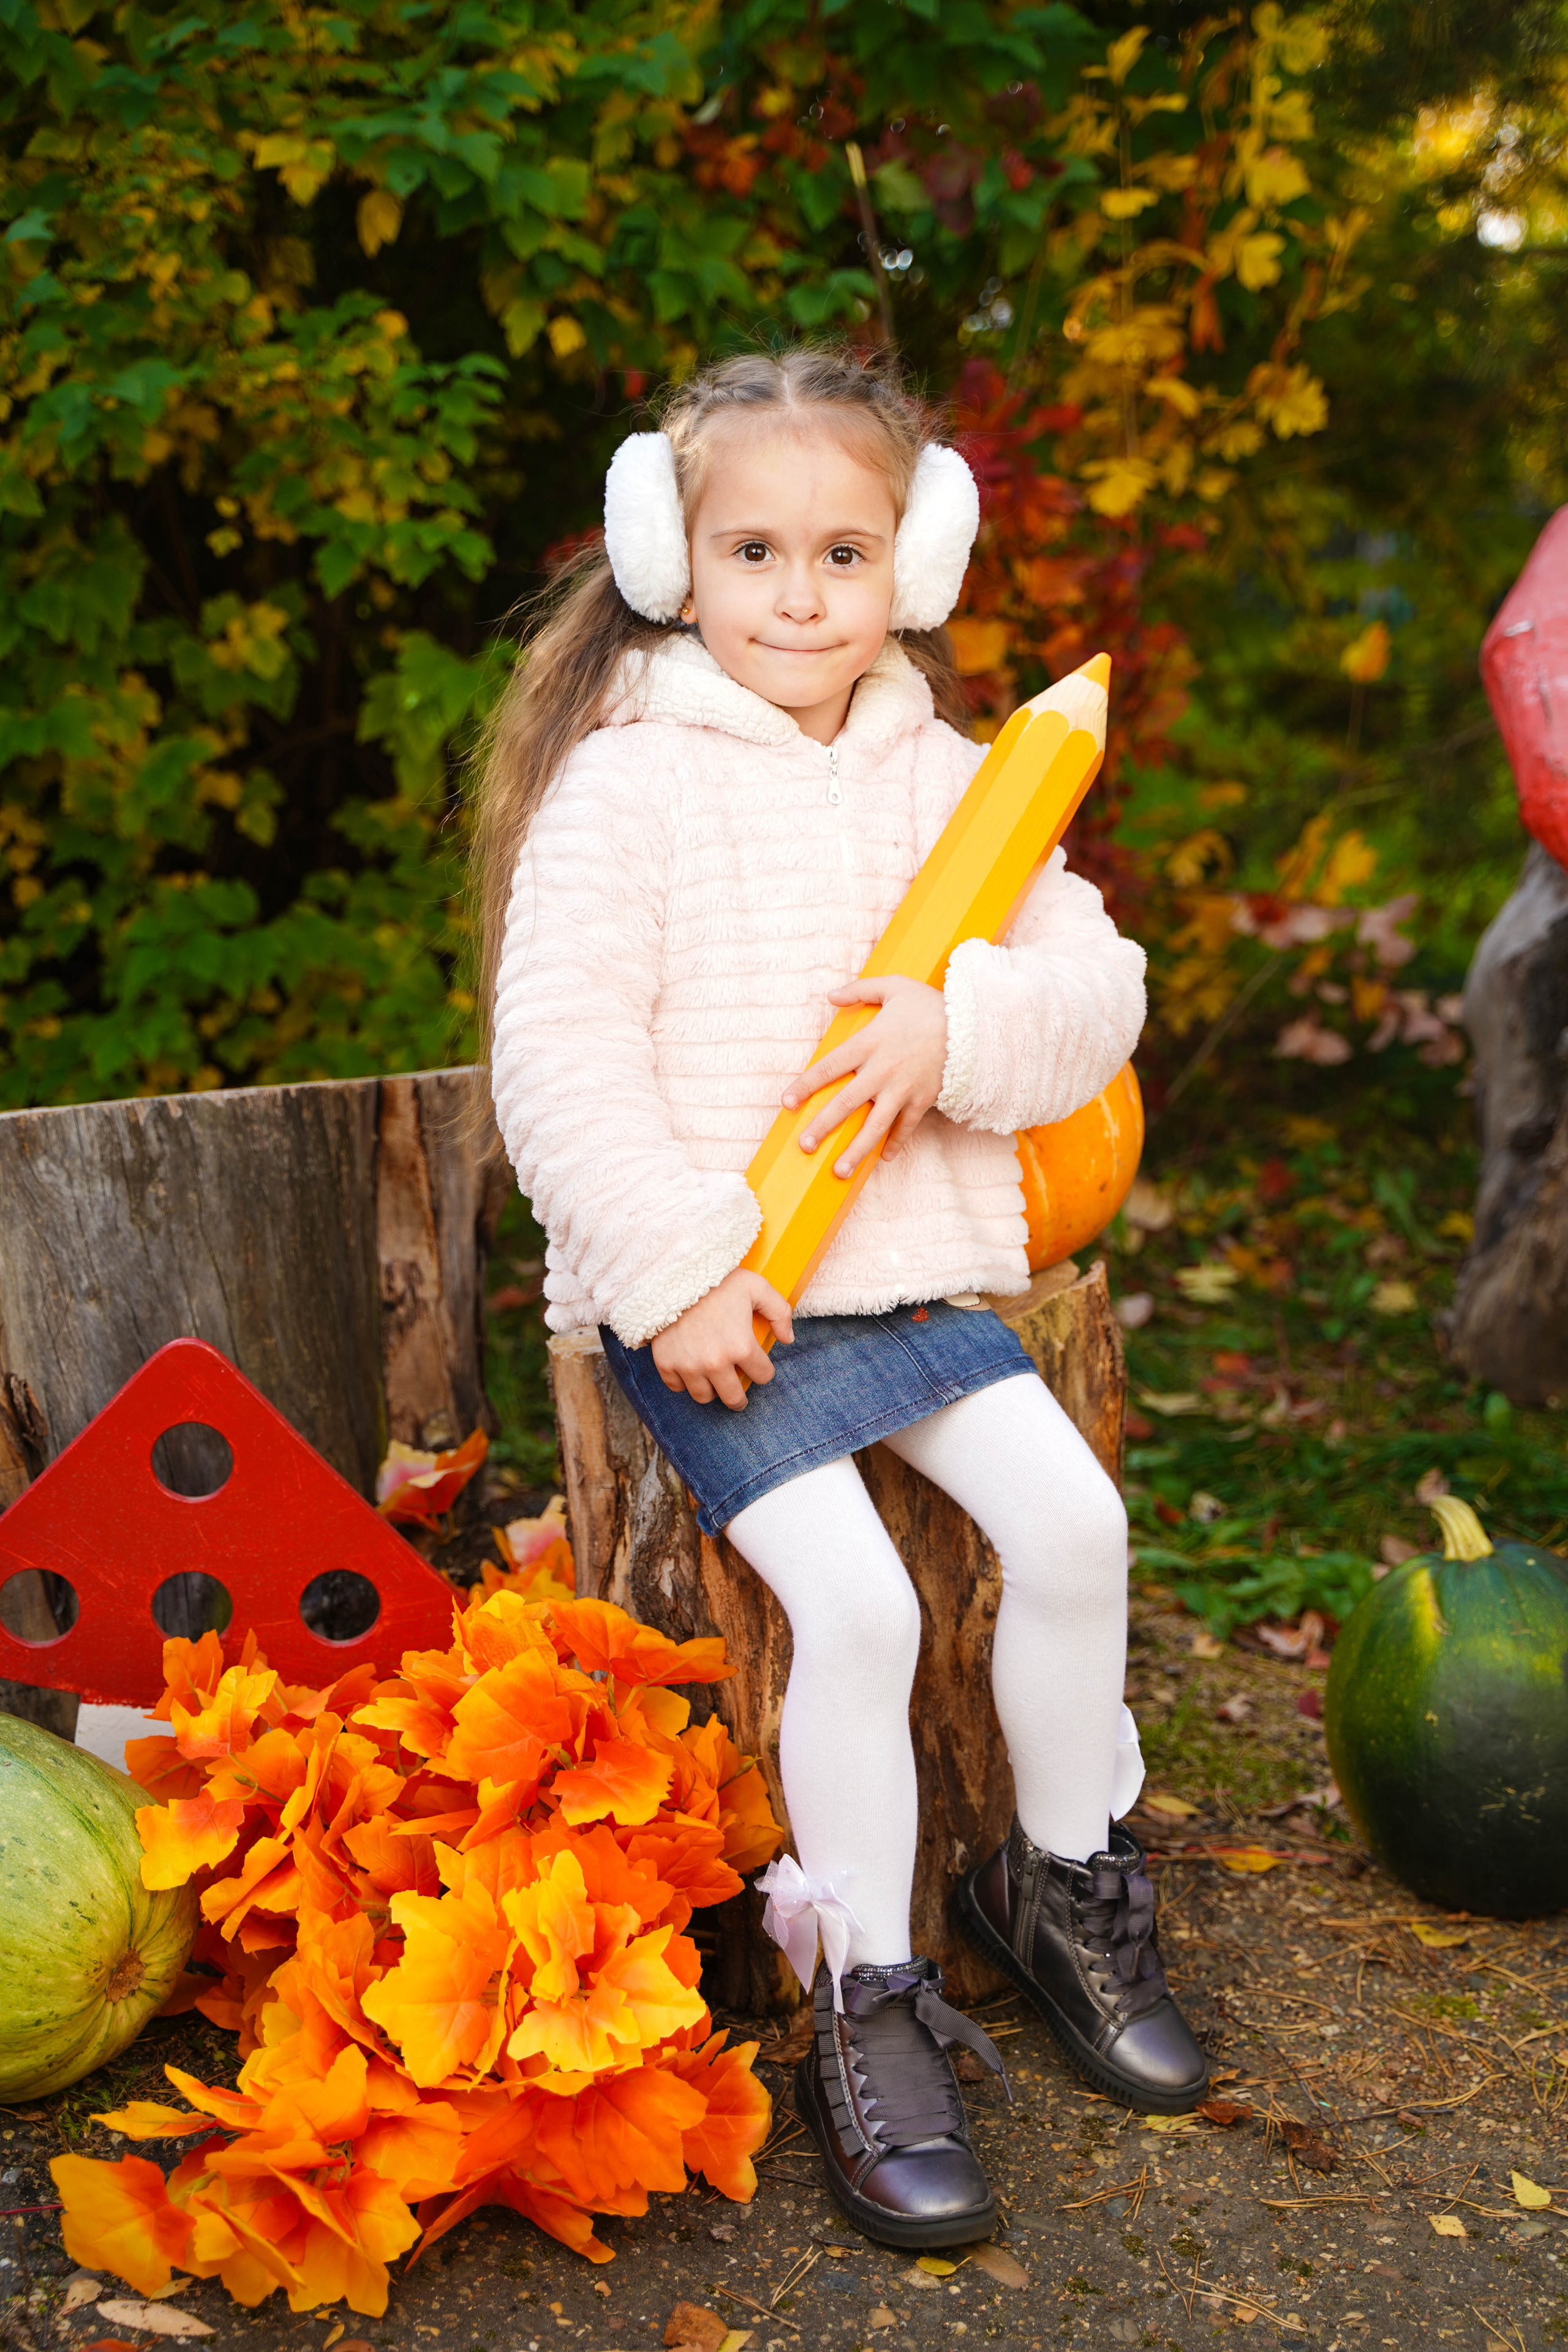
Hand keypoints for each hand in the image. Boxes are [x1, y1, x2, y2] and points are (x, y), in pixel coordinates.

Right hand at [650, 1267, 793, 1410]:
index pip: (762, 1376)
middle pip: (733, 1398)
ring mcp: (689, 1366)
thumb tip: (788, 1338)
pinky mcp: (666, 1363)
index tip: (758, 1365)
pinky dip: (683, 1382)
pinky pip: (677, 1387)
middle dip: (739, 1398)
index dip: (763, 1370)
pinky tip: (689, 1370)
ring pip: (704, 1397)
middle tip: (739, 1395)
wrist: (673, 1274)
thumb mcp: (757, 1287)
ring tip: (713, 1382)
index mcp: (741, 1347)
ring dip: (711, 1391)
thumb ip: (779, 1312)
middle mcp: (716, 1363)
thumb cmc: (718, 1280)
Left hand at [781, 974, 948, 1179]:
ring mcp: (902, 1089)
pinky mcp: (923, 1100)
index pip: (828, 1068)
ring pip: (874, 1126)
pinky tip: (883, 1158)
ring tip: (838, 1171)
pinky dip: (896, 1143)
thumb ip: (860, 989)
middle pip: (845, 1104)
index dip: (805, 1086)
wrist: (973, 1025)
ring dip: (855, 1150)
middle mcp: (881, 1071)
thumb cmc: (929, 1004)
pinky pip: (906, 1127)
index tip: (786, 1103)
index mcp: (869, 1043)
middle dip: (822, 1127)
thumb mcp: (894, 986)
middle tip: (804, 1146)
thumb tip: (830, 995)